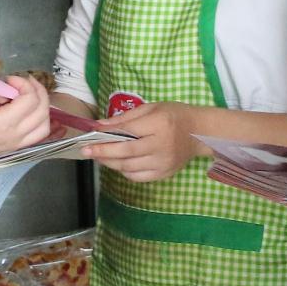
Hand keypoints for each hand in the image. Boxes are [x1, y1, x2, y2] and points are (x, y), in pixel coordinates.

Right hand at [0, 78, 50, 163]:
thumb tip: (12, 89)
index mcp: (5, 123)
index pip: (31, 99)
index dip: (24, 83)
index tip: (9, 79)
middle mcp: (15, 136)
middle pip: (42, 112)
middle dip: (38, 91)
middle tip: (25, 82)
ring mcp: (15, 145)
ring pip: (43, 126)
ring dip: (42, 108)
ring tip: (30, 96)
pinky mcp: (12, 148)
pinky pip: (36, 136)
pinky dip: (38, 121)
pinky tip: (29, 112)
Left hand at [83, 102, 205, 182]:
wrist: (200, 132)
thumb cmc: (174, 115)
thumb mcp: (151, 108)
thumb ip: (124, 118)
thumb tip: (99, 125)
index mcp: (159, 124)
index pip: (127, 132)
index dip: (106, 136)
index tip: (89, 137)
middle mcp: (161, 146)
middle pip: (126, 153)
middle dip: (103, 153)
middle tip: (86, 151)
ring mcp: (163, 163)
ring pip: (129, 168)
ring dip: (111, 163)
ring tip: (100, 156)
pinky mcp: (164, 174)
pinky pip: (138, 177)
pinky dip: (125, 171)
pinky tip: (119, 163)